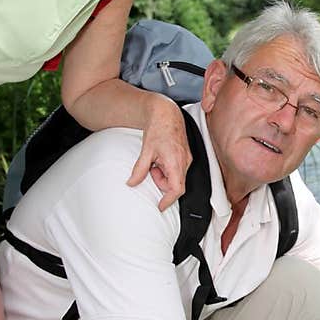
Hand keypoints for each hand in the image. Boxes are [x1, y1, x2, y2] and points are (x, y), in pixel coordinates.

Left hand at [126, 95, 190, 210]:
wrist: (166, 114)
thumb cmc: (158, 129)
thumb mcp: (145, 151)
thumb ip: (139, 170)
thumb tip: (131, 183)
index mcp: (175, 162)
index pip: (176, 189)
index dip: (168, 201)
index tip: (160, 206)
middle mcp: (185, 162)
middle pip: (175, 185)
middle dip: (161, 182)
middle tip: (151, 170)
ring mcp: (187, 159)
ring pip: (176, 177)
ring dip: (164, 175)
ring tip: (156, 161)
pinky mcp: (186, 156)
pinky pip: (178, 170)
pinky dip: (168, 169)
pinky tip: (161, 158)